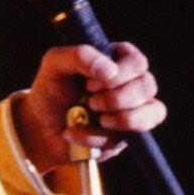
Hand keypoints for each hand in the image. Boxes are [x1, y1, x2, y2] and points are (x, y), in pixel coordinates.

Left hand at [13, 42, 165, 174]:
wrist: (40, 127)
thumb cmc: (51, 90)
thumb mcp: (55, 64)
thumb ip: (80, 55)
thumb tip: (110, 71)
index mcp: (117, 61)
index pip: (138, 63)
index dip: (119, 74)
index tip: (90, 84)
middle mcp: (130, 85)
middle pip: (148, 86)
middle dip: (117, 97)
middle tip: (91, 101)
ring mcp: (132, 111)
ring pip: (154, 112)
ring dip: (121, 118)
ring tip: (94, 116)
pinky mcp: (126, 137)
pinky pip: (129, 139)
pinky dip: (99, 138)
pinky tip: (78, 132)